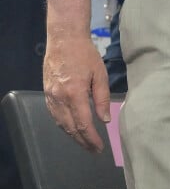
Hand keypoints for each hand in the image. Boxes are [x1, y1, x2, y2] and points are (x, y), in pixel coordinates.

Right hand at [44, 33, 110, 152]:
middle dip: (83, 141)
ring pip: (61, 124)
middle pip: (71, 128)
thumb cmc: (85, 54)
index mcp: (75, 94)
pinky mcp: (46, 94)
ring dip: (73, 135)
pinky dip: (64, 125)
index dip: (92, 139)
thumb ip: (102, 98)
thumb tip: (105, 120)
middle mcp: (60, 99)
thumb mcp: (100, 73)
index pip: (83, 124)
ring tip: (85, 142)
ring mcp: (51, 97)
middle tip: (94, 149)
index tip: (100, 147)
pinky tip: (72, 127)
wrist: (64, 39)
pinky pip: (55, 116)